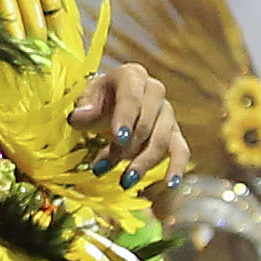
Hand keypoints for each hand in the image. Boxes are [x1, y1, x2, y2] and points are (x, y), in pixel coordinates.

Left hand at [72, 62, 181, 184]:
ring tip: (125, 182)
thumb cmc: (98, 100)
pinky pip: (181, 151)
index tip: (119, 138)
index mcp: (132, 76)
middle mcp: (155, 91)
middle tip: (103, 167)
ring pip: (162, 140)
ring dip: (143, 163)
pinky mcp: (174, 133)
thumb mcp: (86, 101)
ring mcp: (167, 112)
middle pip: (146, 122)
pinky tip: (170, 184)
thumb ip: (83, 110)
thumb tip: (79, 118)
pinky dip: (177, 167)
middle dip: (126, 147)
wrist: (111, 103)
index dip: (126, 117)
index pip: (131, 96)